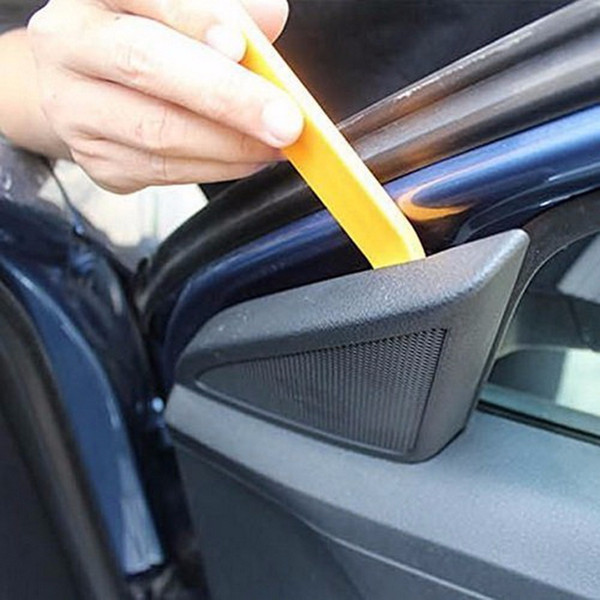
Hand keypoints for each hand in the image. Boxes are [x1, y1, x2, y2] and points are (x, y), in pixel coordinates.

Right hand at [27, 0, 302, 192]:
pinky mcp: (96, 158)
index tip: (243, 47)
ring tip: (278, 144)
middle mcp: (70, 47)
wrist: (86, 85)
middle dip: (227, 98)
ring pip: (158, 133)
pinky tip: (248, 160)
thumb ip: (223, 8)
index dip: (197, 21)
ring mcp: (75, 110)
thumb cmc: (144, 37)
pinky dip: (216, 168)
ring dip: (231, 145)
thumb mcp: (176, 7)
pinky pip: (162, 172)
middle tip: (285, 122)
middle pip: (146, 67)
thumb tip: (271, 18)